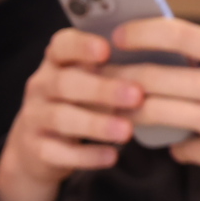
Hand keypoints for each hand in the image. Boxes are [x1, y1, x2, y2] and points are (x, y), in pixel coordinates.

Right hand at [0, 27, 145, 200]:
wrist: (39, 147)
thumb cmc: (81, 102)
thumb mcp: (92, 81)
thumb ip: (116, 70)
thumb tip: (165, 66)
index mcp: (57, 62)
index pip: (62, 44)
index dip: (82, 45)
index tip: (107, 49)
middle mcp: (41, 85)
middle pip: (65, 82)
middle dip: (102, 89)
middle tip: (136, 95)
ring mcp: (34, 117)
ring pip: (61, 117)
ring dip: (97, 124)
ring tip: (127, 131)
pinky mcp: (35, 148)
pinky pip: (58, 152)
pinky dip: (86, 155)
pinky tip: (111, 156)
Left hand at [108, 18, 199, 200]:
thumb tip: (173, 56)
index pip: (178, 34)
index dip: (140, 32)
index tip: (119, 36)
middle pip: (152, 77)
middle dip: (119, 79)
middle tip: (104, 79)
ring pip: (153, 113)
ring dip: (132, 114)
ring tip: (126, 112)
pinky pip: (180, 148)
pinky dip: (178, 146)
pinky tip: (187, 144)